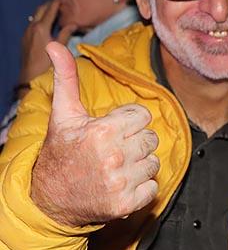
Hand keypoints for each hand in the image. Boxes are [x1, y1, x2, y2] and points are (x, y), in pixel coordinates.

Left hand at [19, 0, 76, 83]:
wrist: (30, 77)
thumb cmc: (47, 64)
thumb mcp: (60, 49)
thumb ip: (66, 34)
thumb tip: (73, 24)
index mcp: (41, 28)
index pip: (50, 10)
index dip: (57, 3)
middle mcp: (32, 27)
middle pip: (40, 10)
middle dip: (49, 4)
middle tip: (60, 1)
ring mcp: (27, 32)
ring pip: (35, 16)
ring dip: (44, 11)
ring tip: (55, 11)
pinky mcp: (25, 38)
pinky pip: (33, 23)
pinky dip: (40, 19)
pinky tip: (46, 24)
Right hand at [30, 42, 159, 227]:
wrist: (50, 199)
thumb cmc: (61, 152)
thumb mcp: (63, 114)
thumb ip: (66, 78)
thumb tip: (55, 44)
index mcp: (103, 131)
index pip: (143, 117)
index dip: (129, 121)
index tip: (112, 130)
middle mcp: (114, 157)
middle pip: (152, 138)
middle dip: (136, 141)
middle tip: (114, 149)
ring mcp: (121, 182)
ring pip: (154, 162)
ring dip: (140, 164)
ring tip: (117, 166)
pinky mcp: (127, 204)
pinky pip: (154, 186)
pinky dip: (142, 187)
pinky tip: (122, 184)